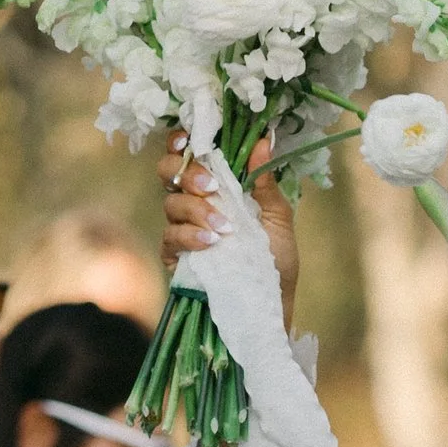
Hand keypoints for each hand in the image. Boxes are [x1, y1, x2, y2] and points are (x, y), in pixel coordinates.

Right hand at [161, 129, 298, 331]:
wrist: (271, 306)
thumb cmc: (276, 263)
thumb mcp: (278, 219)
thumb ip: (266, 182)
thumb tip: (264, 141)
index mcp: (217, 187)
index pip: (188, 153)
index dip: (182, 141)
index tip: (191, 140)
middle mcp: (194, 202)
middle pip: (168, 170)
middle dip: (188, 172)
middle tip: (212, 187)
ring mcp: (181, 229)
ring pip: (170, 203)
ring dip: (197, 209)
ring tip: (224, 228)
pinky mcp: (175, 257)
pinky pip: (170, 236)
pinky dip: (190, 235)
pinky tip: (211, 242)